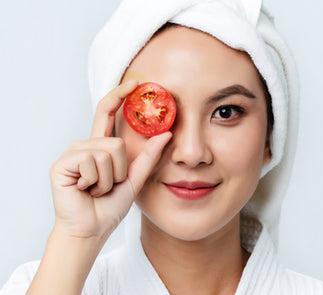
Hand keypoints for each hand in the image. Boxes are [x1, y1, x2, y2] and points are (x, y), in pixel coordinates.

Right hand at [49, 79, 170, 240]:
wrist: (92, 228)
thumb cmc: (110, 205)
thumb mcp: (135, 179)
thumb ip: (148, 156)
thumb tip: (166, 133)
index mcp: (101, 146)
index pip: (108, 113)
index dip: (119, 95)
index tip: (136, 81)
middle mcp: (86, 145)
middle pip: (116, 142)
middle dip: (120, 170)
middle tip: (108, 185)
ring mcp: (73, 153)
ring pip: (106, 153)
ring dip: (109, 179)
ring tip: (97, 189)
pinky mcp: (63, 163)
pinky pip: (92, 162)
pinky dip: (97, 182)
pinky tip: (85, 190)